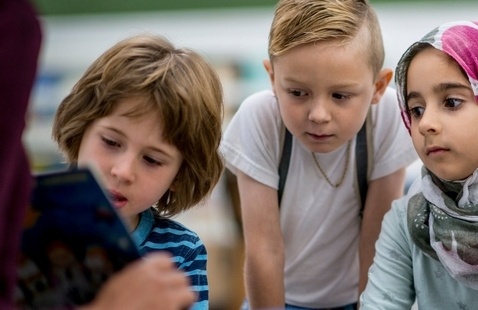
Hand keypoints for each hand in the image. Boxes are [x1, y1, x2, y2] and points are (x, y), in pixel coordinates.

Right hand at [81, 252, 195, 309]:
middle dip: (177, 285)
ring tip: (178, 303)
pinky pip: (187, 305)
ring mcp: (166, 295)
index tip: (164, 277)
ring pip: (188, 291)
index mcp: (144, 268)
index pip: (166, 260)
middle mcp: (158, 278)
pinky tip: (177, 309)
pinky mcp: (171, 309)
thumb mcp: (119, 281)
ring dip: (184, 297)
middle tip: (171, 293)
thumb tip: (145, 274)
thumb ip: (137, 273)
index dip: (166, 270)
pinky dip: (184, 307)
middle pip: (180, 276)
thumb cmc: (108, 304)